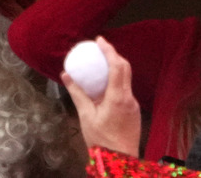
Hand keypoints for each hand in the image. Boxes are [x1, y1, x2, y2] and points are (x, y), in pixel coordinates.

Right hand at [61, 37, 140, 155]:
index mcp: (118, 97)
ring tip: (101, 63)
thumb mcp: (85, 116)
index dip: (109, 50)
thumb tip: (66, 75)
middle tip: (100, 48)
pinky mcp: (134, 110)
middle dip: (114, 55)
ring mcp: (133, 104)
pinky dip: (116, 81)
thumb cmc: (101, 140)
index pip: (117, 66)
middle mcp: (129, 97)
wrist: (120, 160)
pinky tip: (105, 85)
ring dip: (116, 67)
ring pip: (127, 78)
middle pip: (125, 68)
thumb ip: (77, 94)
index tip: (100, 41)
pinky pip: (125, 89)